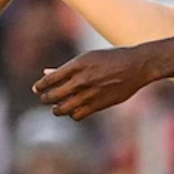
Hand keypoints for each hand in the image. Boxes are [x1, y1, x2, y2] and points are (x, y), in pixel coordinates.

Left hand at [33, 47, 155, 120]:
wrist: (136, 66)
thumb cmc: (111, 58)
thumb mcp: (87, 58)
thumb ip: (66, 68)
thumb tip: (46, 72)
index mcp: (77, 65)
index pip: (50, 79)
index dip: (40, 86)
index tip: (36, 89)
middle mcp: (81, 80)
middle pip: (53, 96)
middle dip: (45, 98)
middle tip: (45, 98)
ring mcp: (89, 94)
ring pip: (62, 109)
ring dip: (57, 109)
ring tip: (57, 108)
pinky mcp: (98, 105)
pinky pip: (77, 115)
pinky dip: (72, 114)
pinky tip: (73, 110)